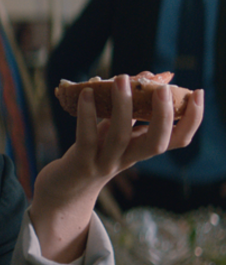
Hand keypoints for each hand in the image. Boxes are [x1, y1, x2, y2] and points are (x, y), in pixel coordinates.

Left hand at [30, 74, 203, 262]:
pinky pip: (86, 137)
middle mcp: (129, 159)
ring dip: (123, 106)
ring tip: (122, 79)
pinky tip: (86, 93)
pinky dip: (87, 114)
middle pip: (156, 144)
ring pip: (120, 136)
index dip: (192, 120)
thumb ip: (132, 110)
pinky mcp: (82, 163)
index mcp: (142, 150)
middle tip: (163, 88)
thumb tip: (148, 77)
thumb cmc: (94, 151)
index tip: (198, 93)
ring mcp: (106, 163)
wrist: (65, 187)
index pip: (177, 141)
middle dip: (163, 116)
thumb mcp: (116, 132)